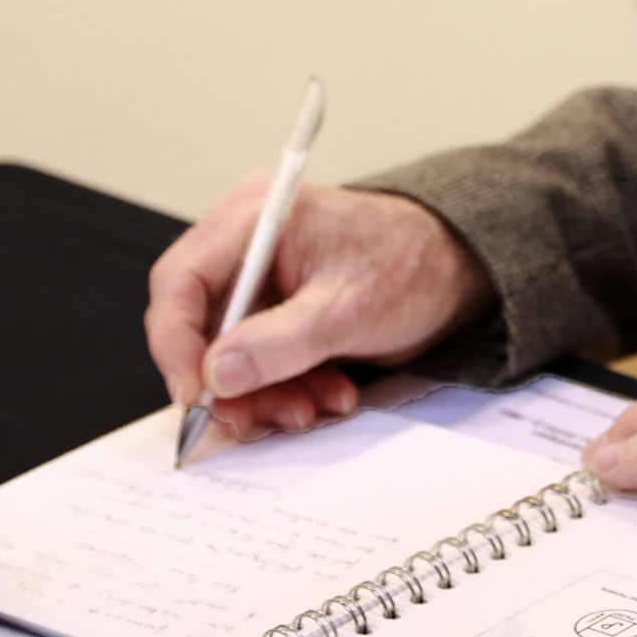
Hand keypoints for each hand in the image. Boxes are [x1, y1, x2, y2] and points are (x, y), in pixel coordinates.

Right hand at [145, 174, 493, 439]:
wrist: (461, 271)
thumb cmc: (415, 261)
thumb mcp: (351, 306)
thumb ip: (283, 341)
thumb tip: (218, 372)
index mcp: (256, 218)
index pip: (180, 280)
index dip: (175, 342)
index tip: (196, 392)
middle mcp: (248, 246)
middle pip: (197, 327)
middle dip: (230, 382)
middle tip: (258, 418)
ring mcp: (263, 284)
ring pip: (228, 357)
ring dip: (266, 395)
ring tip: (316, 405)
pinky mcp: (279, 317)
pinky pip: (260, 366)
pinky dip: (288, 390)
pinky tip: (329, 395)